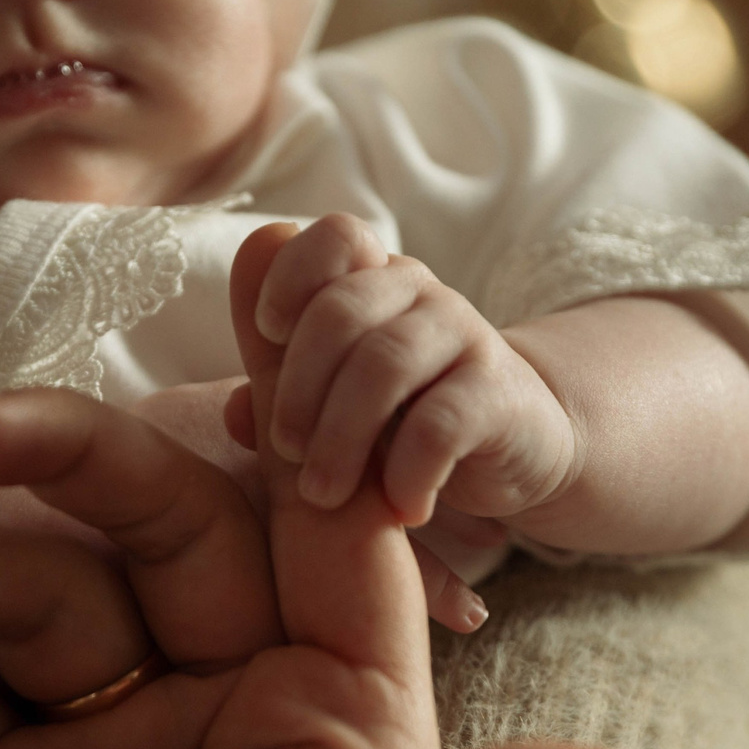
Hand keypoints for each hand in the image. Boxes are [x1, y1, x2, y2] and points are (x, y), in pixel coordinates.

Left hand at [244, 216, 579, 528]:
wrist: (517, 445)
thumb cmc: (408, 417)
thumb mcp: (339, 405)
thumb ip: (284, 398)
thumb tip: (232, 414)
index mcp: (375, 280)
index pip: (336, 238)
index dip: (290, 276)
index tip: (266, 333)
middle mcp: (421, 294)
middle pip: (341, 311)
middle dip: (298, 386)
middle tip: (286, 451)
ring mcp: (466, 336)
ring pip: (385, 364)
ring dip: (340, 438)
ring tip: (323, 496)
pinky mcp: (501, 393)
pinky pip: (441, 424)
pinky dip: (409, 473)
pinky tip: (401, 510)